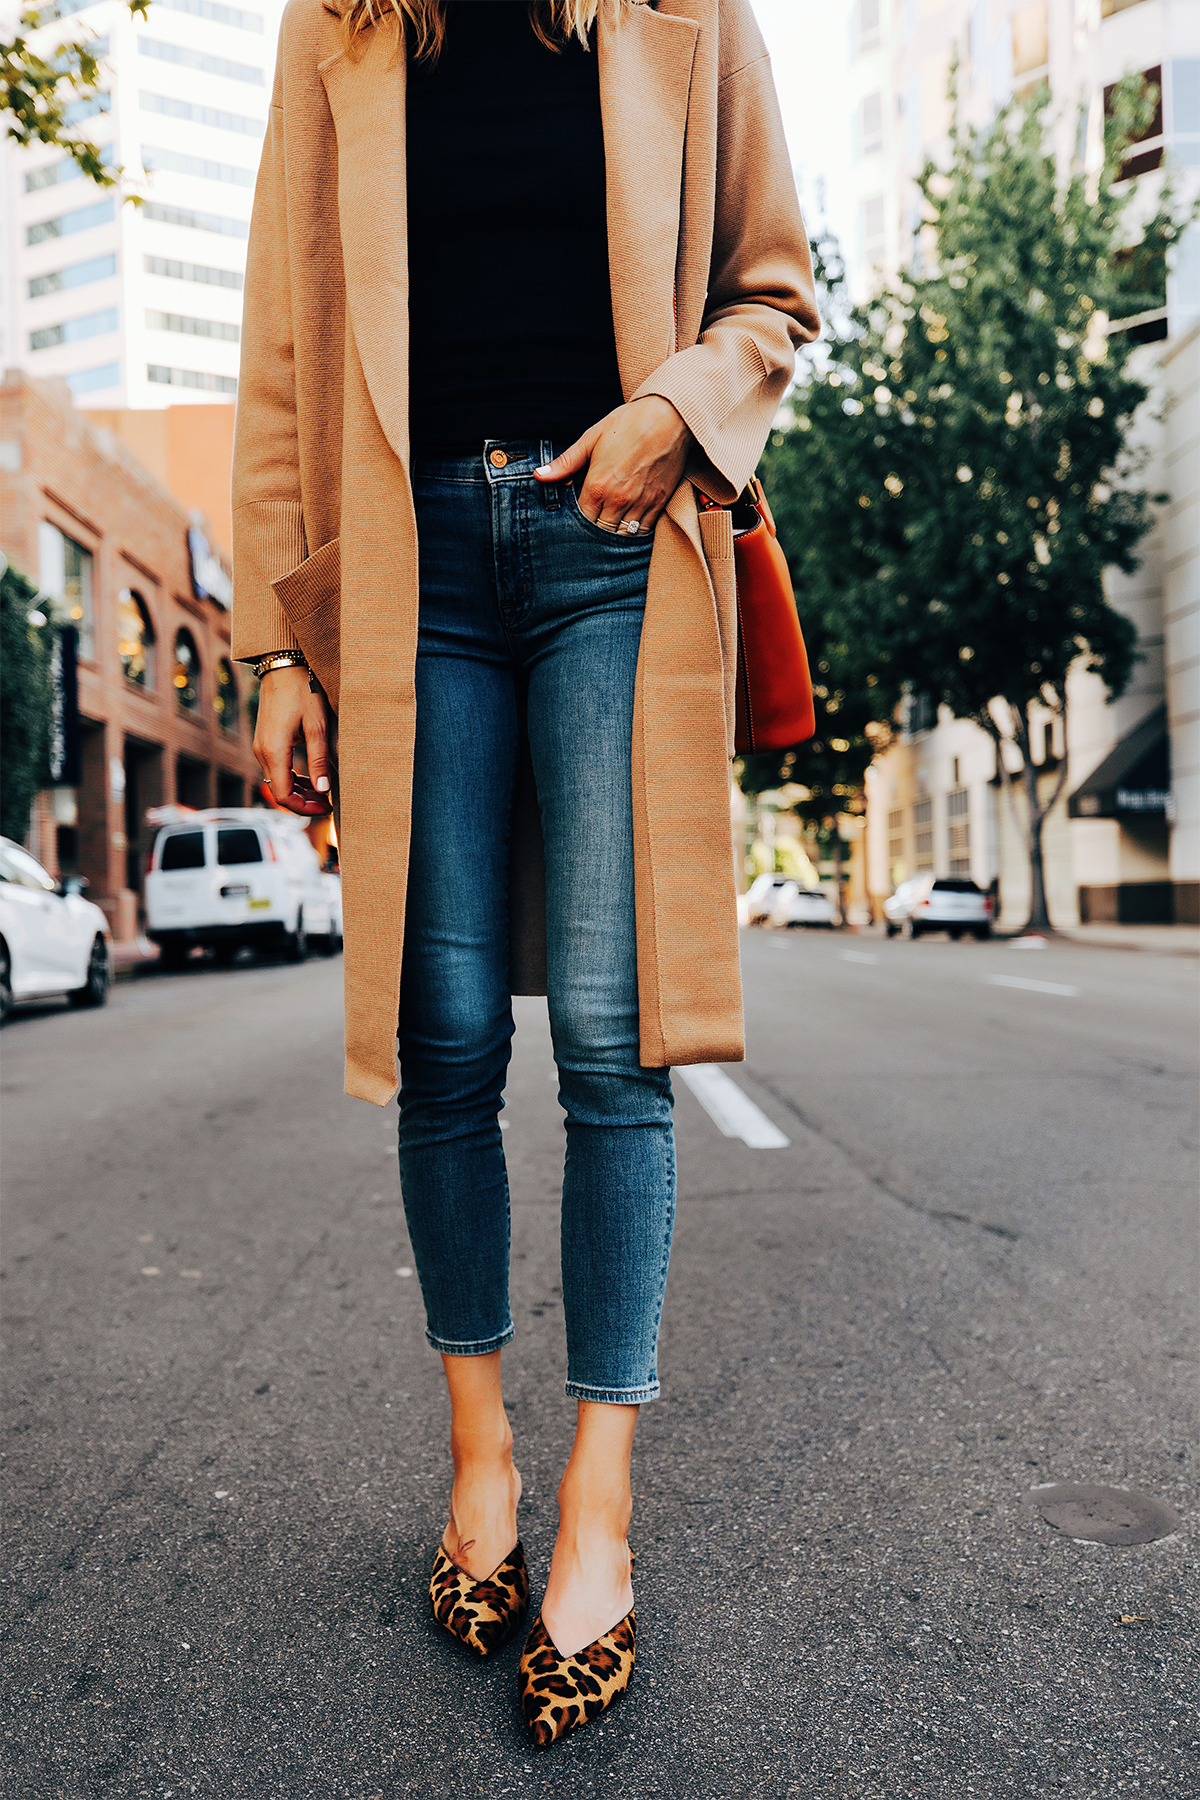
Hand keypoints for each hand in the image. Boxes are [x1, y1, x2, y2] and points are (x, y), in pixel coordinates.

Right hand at [253, 664, 332, 816]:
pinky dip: (293, 778)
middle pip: (279, 791)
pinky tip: (311, 778)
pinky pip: (276, 768)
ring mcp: (261, 746)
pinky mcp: (265, 741)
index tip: (326, 808)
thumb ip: (319, 760)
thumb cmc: (302, 690)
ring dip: (299, 791)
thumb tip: (323, 791)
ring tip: (323, 792)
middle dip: (304, 802)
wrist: (283, 665)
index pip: (284, 795)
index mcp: (274, 751)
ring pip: (278, 781)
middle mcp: (262, 752)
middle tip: (329, 803)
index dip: (304, 809)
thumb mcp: (317, 726)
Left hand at [534, 396, 691, 533]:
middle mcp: (618, 499)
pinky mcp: (658, 502)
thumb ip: (566, 462)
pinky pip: (644, 530)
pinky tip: (629, 525)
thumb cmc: (630, 423)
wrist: (669, 417)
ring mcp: (640, 503)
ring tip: (609, 529)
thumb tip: (539, 475)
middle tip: (592, 528)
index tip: (577, 520)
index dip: (577, 524)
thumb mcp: (592, 438)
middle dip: (595, 533)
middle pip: (601, 533)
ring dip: (615, 534)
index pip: (581, 520)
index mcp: (598, 484)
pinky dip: (635, 531)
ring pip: (623, 535)